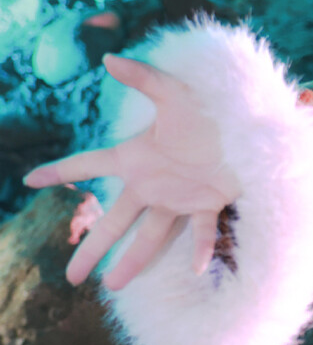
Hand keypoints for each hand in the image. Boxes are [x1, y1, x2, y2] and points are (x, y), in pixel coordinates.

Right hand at [24, 54, 240, 289]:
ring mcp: (178, 197)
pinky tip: (198, 271)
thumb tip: (109, 58)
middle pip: (113, 221)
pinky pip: (202, 231)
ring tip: (112, 286)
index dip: (59, 172)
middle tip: (70, 278)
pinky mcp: (208, 203)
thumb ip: (143, 78)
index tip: (29, 180)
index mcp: (136, 157)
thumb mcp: (174, 93)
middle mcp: (151, 183)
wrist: (250, 123)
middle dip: (91, 248)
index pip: (89, 165)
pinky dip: (201, 249)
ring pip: (150, 235)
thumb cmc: (209, 106)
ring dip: (133, 260)